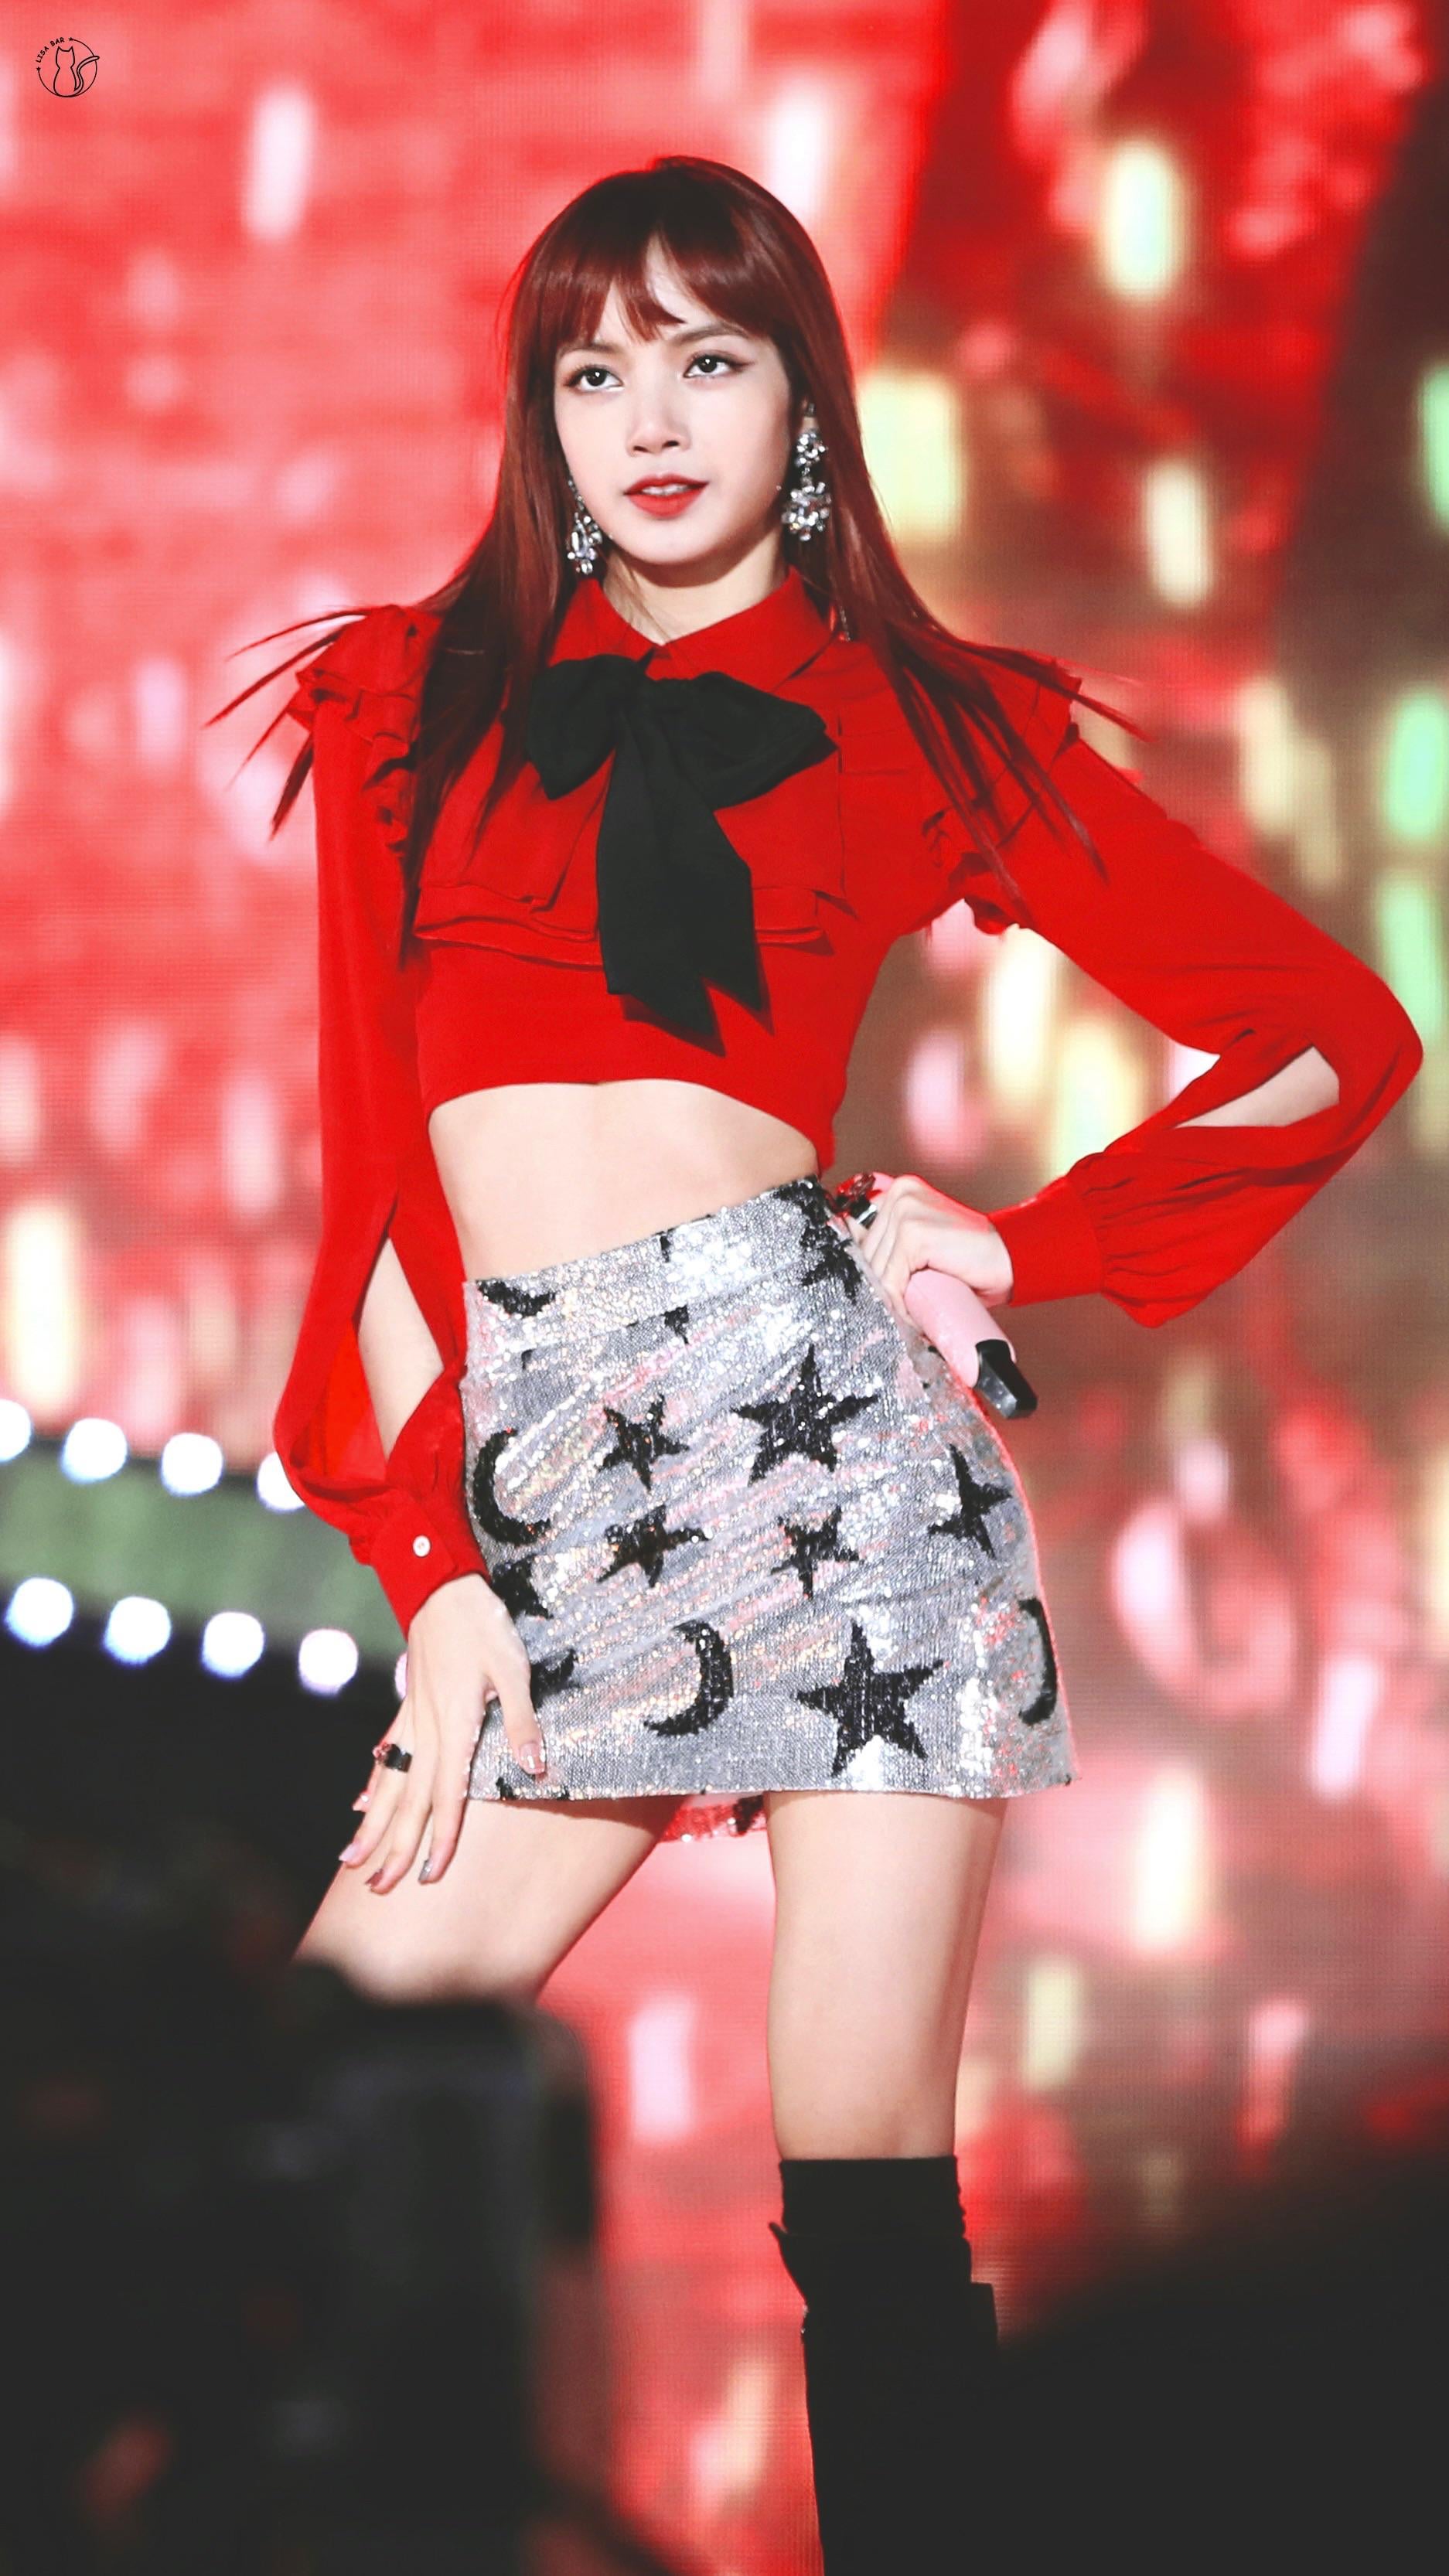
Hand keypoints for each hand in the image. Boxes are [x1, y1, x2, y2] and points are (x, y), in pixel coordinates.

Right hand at [337, 1573, 542, 1894]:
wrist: (443, 1587)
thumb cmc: (485, 1626)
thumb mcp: (514, 1669)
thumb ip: (520, 1721)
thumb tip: (535, 1768)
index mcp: (455, 1726)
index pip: (448, 1796)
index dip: (441, 1838)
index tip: (429, 1874)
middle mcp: (428, 1730)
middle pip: (409, 1800)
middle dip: (394, 1847)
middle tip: (380, 1888)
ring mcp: (413, 1718)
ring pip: (390, 1783)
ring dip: (373, 1824)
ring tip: (351, 1860)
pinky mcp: (409, 1704)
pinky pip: (388, 1752)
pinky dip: (374, 1781)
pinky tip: (360, 1801)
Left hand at [839, 1170, 1014, 1329]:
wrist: (1011, 1259)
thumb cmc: (972, 1257)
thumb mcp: (923, 1246)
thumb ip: (892, 1244)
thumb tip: (859, 1262)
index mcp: (901, 1192)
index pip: (860, 1235)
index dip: (870, 1268)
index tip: (882, 1289)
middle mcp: (901, 1195)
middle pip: (866, 1254)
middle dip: (880, 1285)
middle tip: (902, 1304)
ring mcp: (906, 1212)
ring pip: (877, 1270)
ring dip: (892, 1298)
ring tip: (913, 1309)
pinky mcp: (914, 1234)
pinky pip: (891, 1280)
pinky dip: (901, 1304)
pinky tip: (916, 1312)